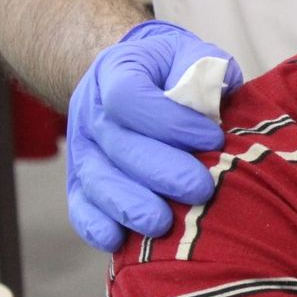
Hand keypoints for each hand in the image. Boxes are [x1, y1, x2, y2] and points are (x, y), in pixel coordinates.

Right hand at [67, 21, 243, 250]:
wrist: (135, 76)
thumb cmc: (174, 70)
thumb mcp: (193, 54)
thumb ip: (206, 70)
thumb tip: (216, 98)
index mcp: (117, 71)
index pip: (130, 97)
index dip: (170, 121)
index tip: (212, 138)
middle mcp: (92, 110)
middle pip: (118, 145)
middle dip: (161, 172)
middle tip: (200, 189)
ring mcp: (83, 148)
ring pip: (97, 180)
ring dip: (129, 205)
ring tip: (163, 224)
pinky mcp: (82, 180)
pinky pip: (80, 206)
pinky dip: (95, 226)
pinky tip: (118, 241)